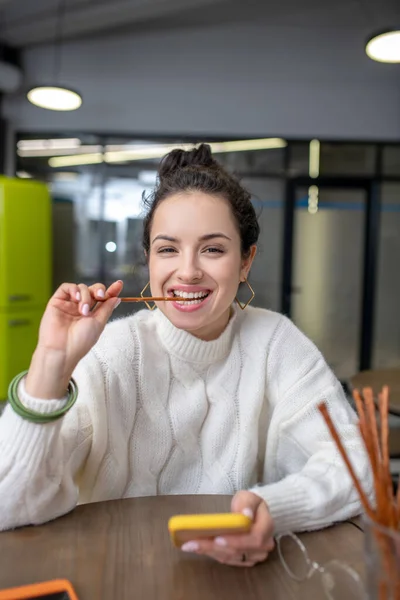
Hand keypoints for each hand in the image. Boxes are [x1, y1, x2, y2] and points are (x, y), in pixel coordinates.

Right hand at [25, 280, 122, 397]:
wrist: (62, 350)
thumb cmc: (81, 341)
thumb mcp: (99, 323)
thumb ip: (107, 308)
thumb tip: (117, 298)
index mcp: (91, 315)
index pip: (102, 299)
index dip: (111, 291)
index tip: (119, 284)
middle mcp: (80, 308)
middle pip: (93, 290)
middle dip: (99, 290)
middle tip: (100, 296)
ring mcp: (68, 305)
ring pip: (81, 288)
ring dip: (86, 296)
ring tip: (83, 311)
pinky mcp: (57, 302)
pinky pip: (66, 287)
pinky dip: (74, 289)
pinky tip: (76, 298)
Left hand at [180, 491, 274, 566]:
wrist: (255, 513)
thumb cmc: (250, 503)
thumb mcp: (249, 496)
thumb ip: (247, 504)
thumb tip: (246, 514)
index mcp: (266, 528)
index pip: (254, 538)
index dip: (236, 541)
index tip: (218, 538)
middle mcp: (263, 546)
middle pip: (238, 551)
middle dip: (214, 547)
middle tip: (192, 543)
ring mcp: (254, 555)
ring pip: (231, 557)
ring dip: (210, 552)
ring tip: (190, 545)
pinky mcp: (244, 560)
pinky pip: (228, 560)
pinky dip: (212, 554)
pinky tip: (198, 548)